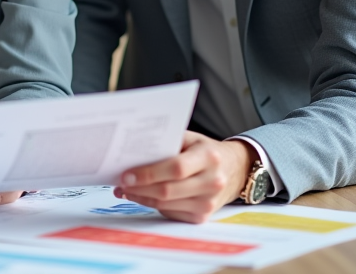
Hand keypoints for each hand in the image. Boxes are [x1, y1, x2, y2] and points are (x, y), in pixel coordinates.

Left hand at [114, 132, 253, 222]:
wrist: (234, 169)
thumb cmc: (204, 151)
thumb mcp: (190, 139)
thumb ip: (166, 143)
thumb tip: (131, 151)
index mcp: (209, 157)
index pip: (176, 168)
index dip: (148, 173)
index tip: (126, 174)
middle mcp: (212, 182)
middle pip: (167, 190)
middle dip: (139, 188)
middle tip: (121, 183)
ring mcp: (208, 202)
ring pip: (166, 205)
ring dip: (141, 198)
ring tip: (125, 189)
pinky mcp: (202, 216)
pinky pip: (170, 212)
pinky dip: (152, 205)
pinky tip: (141, 196)